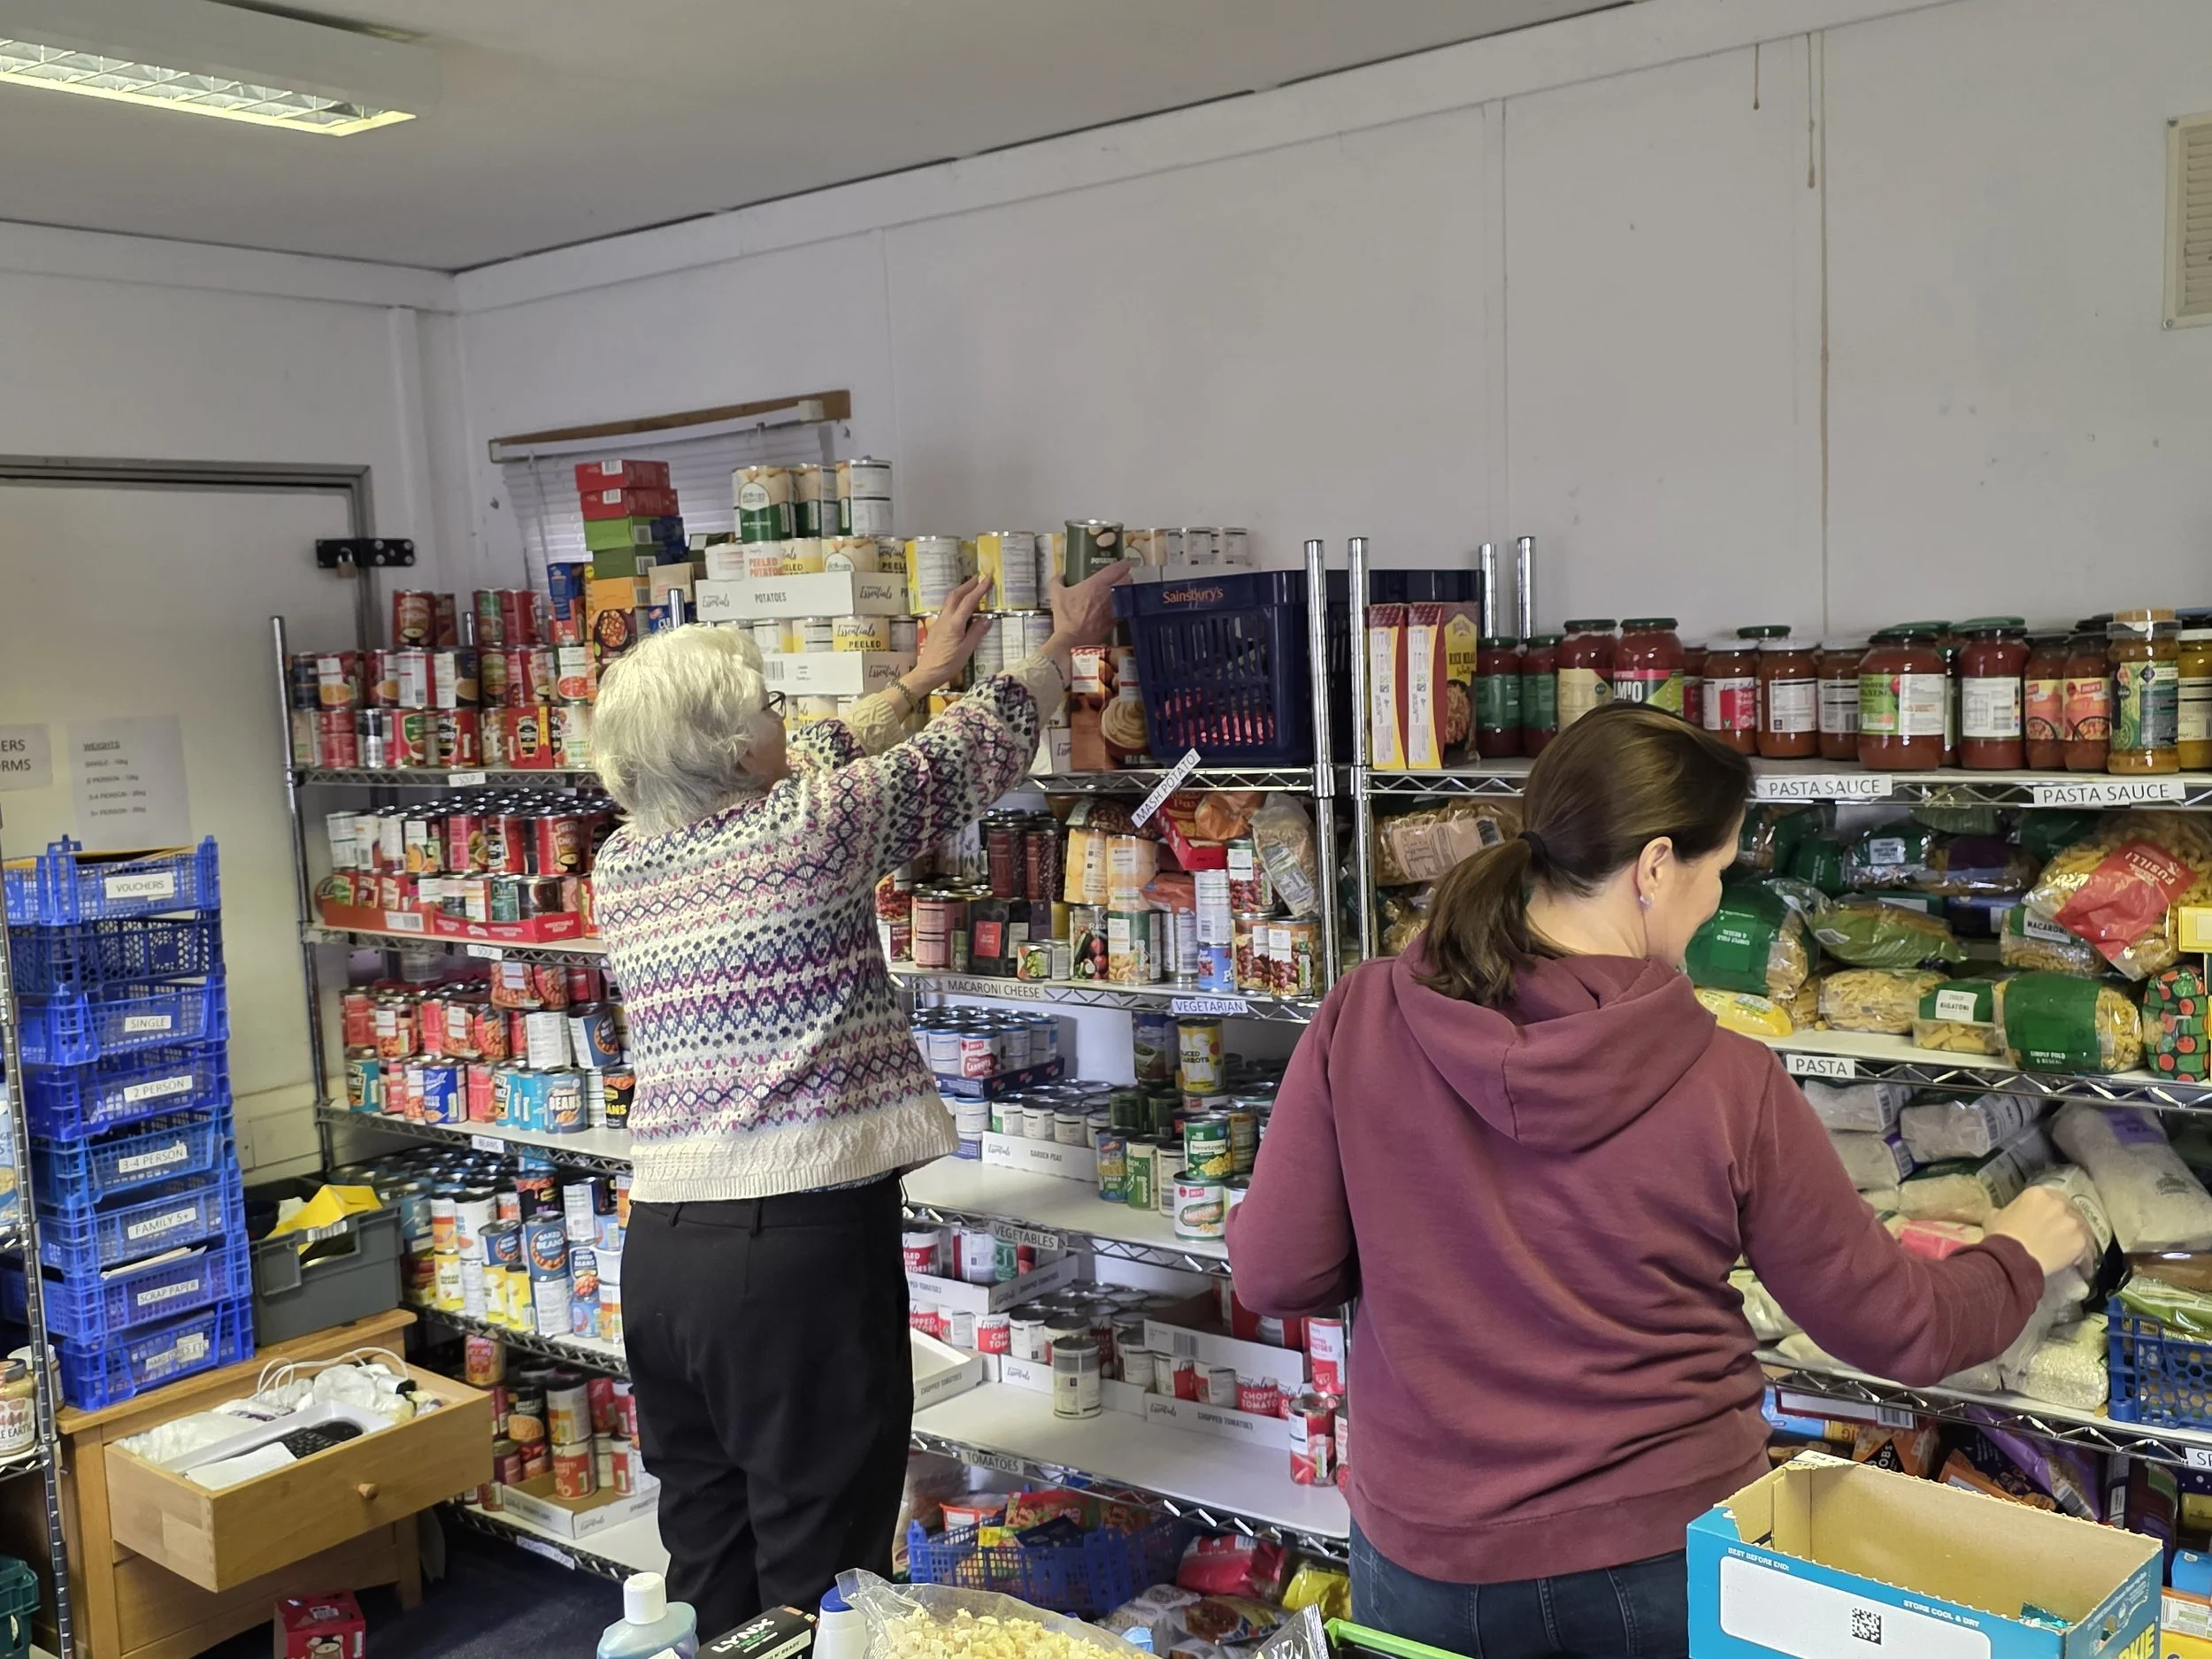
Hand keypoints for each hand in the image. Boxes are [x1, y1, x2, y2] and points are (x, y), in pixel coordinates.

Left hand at [909, 576, 989, 691]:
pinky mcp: (937, 627)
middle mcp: (946, 619)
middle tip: (979, 578)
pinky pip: (948, 609)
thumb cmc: (949, 664)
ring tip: (972, 588)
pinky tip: (962, 607)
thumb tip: (987, 619)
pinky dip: (956, 602)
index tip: (988, 579)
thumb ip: (976, 632)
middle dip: (968, 585)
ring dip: (961, 591)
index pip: (969, 601)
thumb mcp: (967, 650)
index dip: (979, 589)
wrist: (927, 672)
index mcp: (955, 623)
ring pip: (949, 601)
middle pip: (955, 595)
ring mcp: (939, 622)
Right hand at [1048, 562, 1132, 652]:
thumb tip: (1060, 575)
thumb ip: (1057, 581)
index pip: (1116, 569)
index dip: (1122, 564)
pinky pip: (1125, 608)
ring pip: (1129, 594)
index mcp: (1097, 584)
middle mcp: (1109, 594)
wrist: (1073, 640)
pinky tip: (1121, 605)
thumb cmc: (1065, 617)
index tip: (1123, 563)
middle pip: (1128, 579)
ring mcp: (1115, 607)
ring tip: (1124, 590)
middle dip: (1127, 576)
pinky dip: (1125, 605)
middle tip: (1123, 576)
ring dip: (1128, 590)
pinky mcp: (1116, 620)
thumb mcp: (1056, 595)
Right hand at [1986, 1186, 2094, 1279]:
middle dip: (2065, 1220)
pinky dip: (2082, 1256)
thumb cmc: (2000, 1235)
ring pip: (2080, 1228)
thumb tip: (2003, 1214)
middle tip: (2058, 1233)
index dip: (2049, 1209)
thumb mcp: (1993, 1216)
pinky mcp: (2080, 1241)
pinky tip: (2077, 1264)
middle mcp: (2059, 1204)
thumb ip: (2004, 1211)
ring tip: (2069, 1249)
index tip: (2046, 1219)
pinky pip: (2085, 1248)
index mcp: (2038, 1193)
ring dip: (2075, 1236)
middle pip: (2069, 1209)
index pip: (2050, 1197)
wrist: (2011, 1259)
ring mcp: (2072, 1222)